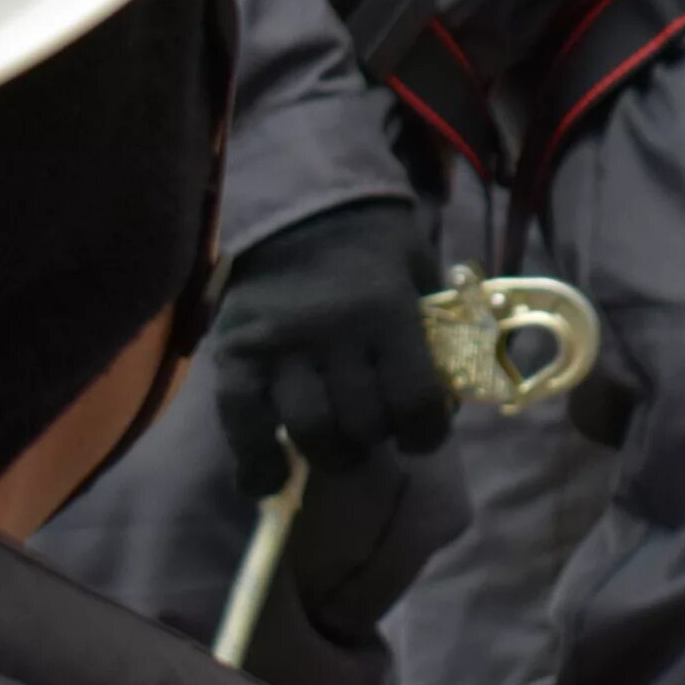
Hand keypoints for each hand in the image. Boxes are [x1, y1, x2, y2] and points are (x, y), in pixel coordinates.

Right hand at [207, 197, 452, 498]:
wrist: (301, 205)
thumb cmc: (376, 248)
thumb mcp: (422, 277)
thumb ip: (439, 336)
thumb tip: (449, 408)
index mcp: (388, 310)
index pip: (416, 402)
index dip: (426, 435)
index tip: (422, 437)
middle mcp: (333, 330)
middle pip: (363, 424)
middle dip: (377, 438)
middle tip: (375, 427)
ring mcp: (279, 343)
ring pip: (310, 432)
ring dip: (331, 452)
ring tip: (338, 443)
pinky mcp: (234, 353)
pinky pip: (241, 426)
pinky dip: (256, 464)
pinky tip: (271, 478)